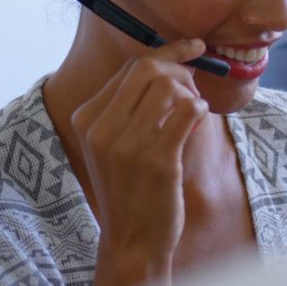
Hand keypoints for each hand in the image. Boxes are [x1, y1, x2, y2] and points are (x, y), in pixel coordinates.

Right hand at [72, 39, 209, 284]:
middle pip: (148, 68)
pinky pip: (188, 111)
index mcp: (87, 118)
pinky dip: (199, 110)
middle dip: (180, 68)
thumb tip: (170, 62)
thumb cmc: (130, 187)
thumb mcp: (114, 143)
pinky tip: (196, 124)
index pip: (130, 67)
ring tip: (192, 113)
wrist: (132, 239)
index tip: (193, 47)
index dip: (167, 52)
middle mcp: (101, 128)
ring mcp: (128, 144)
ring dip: (190, 93)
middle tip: (194, 85)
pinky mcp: (157, 160)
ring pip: (169, 86)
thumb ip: (131, 106)